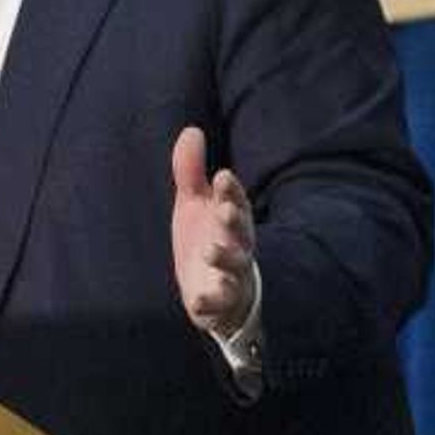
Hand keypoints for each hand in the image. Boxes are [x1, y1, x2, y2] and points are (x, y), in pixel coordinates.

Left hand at [167, 127, 255, 334]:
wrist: (212, 289)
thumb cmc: (208, 238)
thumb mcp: (195, 204)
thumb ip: (191, 171)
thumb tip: (192, 130)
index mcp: (232, 220)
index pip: (236, 202)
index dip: (231, 191)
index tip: (222, 176)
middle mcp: (238, 246)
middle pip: (243, 233)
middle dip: (235, 222)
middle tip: (224, 212)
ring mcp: (232, 276)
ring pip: (236, 268)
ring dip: (225, 259)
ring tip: (210, 251)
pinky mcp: (220, 303)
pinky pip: (219, 304)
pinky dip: (210, 302)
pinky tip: (199, 300)